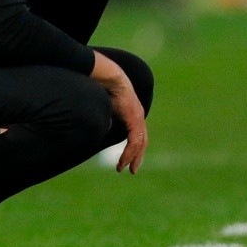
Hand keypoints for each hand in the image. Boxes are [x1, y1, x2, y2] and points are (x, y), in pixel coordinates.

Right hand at [90, 50, 147, 173]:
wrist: (109, 77)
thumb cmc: (105, 88)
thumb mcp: (106, 106)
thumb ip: (107, 117)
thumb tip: (104, 126)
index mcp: (133, 112)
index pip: (137, 134)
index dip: (134, 147)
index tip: (128, 159)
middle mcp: (138, 115)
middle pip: (142, 140)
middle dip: (137, 156)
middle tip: (131, 170)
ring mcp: (138, 117)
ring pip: (139, 143)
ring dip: (132, 157)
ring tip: (125, 168)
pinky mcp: (135, 118)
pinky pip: (134, 140)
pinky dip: (130, 152)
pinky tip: (124, 160)